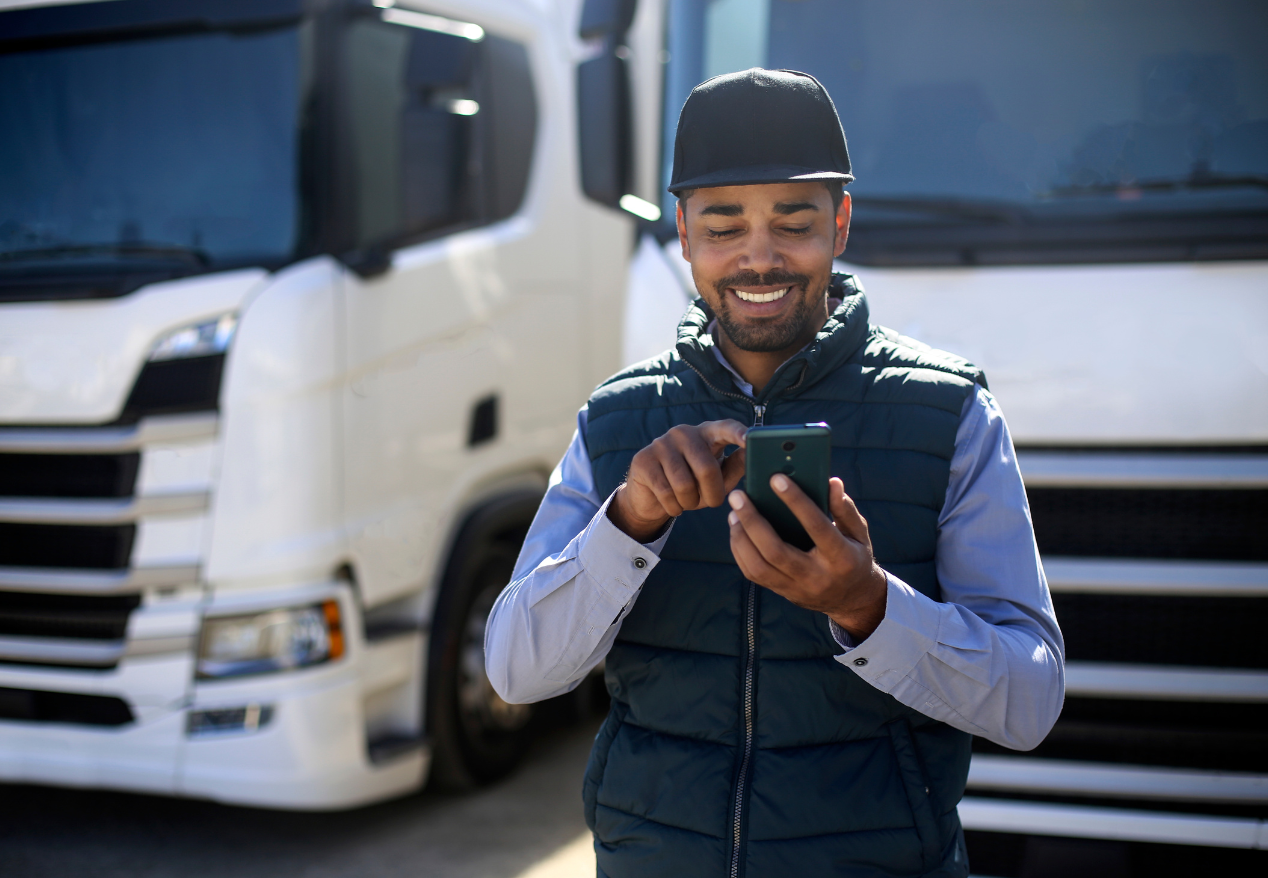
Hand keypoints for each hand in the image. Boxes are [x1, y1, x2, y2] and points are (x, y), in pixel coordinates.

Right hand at [608, 419, 748, 541]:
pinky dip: (674, 507)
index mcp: (706, 433)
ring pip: (684, 484)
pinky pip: (665, 492)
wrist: (652, 497)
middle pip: (706, 467)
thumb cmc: (693, 486)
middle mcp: (684, 433)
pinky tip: (672, 504)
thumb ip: (736, 467)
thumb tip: (753, 453)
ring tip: (688, 501)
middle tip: (712, 503)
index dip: (737, 432)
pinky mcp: (643, 459)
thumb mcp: (718, 479)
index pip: (725, 427)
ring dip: (690, 503)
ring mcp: (661, 443)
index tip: (750, 439)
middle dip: (713, 494)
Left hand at [727, 475, 887, 639]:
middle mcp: (816, 576)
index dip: (796, 501)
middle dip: (752, 521)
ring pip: (759, 566)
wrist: (852, 600)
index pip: (817, 526)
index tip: (776, 478)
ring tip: (734, 513)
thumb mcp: (859, 533)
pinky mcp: (782, 592)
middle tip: (738, 496)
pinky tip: (737, 530)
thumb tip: (832, 482)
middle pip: (776, 551)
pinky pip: (753, 574)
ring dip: (741, 537)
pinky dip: (740, 551)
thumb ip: (845, 508)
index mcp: (841, 557)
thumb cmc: (854, 556)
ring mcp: (796, 588)